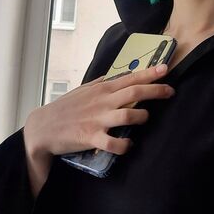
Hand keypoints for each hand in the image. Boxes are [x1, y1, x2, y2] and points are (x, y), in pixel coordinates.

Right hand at [24, 64, 173, 160]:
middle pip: (135, 92)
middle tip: (171, 91)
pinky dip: (124, 144)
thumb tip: (114, 76)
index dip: (150, 73)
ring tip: (144, 118)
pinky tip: (128, 144)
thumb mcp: (83, 90)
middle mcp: (103, 102)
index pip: (131, 77)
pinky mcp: (91, 137)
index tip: (165, 69)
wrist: (43, 127)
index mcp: (102, 89)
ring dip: (141, 116)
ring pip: (128, 114)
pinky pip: (113, 143)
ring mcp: (97, 119)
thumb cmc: (65, 107)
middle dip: (156, 91)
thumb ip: (100, 83)